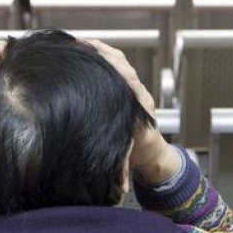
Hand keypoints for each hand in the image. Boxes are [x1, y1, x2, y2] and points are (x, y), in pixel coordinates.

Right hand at [87, 40, 179, 182]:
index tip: (99, 63)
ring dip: (101, 51)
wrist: (154, 151)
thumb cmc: (140, 153)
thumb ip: (123, 170)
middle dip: (102, 55)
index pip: (129, 85)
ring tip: (79, 43)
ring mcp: (135, 86)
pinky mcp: (128, 83)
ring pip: (120, 61)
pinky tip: (86, 49)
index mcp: (139, 108)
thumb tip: (118, 188)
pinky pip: (117, 63)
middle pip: (123, 66)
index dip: (115, 73)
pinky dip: (103, 54)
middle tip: (79, 46)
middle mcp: (138, 93)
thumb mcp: (130, 160)